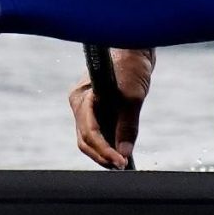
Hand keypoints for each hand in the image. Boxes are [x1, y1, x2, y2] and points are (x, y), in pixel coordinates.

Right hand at [70, 48, 153, 168]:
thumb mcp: (133, 97)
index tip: (121, 162)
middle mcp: (79, 103)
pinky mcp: (96, 107)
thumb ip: (127, 126)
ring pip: (90, 137)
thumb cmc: (130, 65)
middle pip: (85, 139)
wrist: (134, 47)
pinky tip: (121, 151)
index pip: (89, 133)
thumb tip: (124, 153)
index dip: (105, 151)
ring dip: (105, 151)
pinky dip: (108, 142)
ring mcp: (85, 105)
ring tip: (122, 163)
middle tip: (121, 167)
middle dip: (102, 155)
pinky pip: (98, 130)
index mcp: (81, 98)